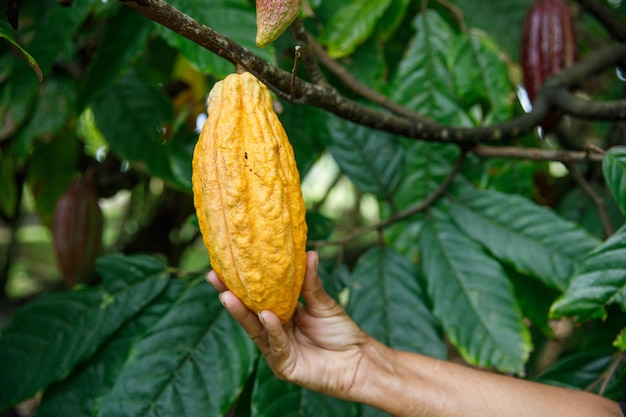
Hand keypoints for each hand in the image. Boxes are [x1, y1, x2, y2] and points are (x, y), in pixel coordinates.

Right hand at [206, 251, 369, 397]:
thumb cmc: (341, 332)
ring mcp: (276, 349)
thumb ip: (311, 283)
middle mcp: (274, 331)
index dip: (241, 282)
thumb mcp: (323, 303)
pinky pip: (275, 345)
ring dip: (242, 312)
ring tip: (228, 295)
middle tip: (214, 277)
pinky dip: (272, 329)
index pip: (257, 296)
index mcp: (281, 313)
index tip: (225, 264)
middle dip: (230, 295)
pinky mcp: (283, 366)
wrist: (359, 361)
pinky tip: (267, 316)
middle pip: (248, 312)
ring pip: (255, 329)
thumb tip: (309, 252)